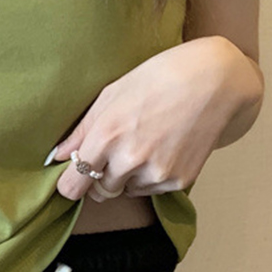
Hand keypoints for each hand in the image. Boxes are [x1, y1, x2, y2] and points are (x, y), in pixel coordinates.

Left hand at [51, 36, 256, 201]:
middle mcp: (130, 159)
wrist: (213, 81)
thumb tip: (58, 156)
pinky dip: (150, 176)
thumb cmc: (157, 78)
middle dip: (99, 178)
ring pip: (126, 191)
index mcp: (107, 135)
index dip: (69, 183)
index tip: (71, 177)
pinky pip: (152, 189)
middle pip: (99, 192)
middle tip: (110, 154)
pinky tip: (161, 148)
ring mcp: (157, 172)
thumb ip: (82, 130)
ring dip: (126, 177)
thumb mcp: (111, 95)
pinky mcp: (180, 180)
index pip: (73, 185)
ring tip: (141, 143)